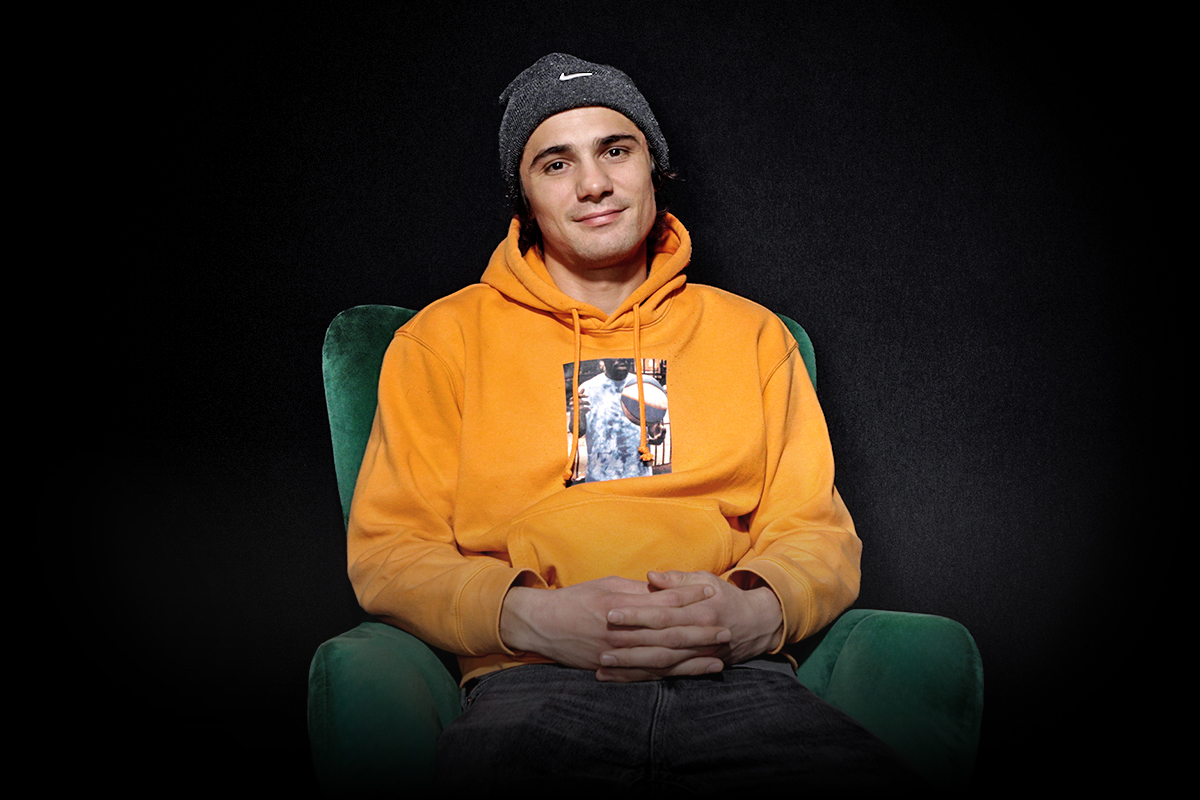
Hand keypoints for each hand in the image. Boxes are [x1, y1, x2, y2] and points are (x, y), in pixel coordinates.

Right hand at [499, 575, 729, 678]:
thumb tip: (663, 589)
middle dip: (699, 631)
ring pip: (662, 659)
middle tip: (725, 628)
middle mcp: (621, 633)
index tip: (710, 590)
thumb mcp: (605, 585)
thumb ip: (635, 590)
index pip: (662, 601)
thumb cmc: (575, 599)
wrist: (542, 625)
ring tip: (718, 656)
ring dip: (693, 658)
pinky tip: (690, 673)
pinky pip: (647, 675)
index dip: (688, 595)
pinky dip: (672, 675)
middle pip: (668, 633)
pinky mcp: (613, 670)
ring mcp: (618, 655)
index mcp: (620, 606)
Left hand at [596, 570, 783, 681]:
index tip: (610, 612)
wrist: (756, 624)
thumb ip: (677, 580)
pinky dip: (640, 678)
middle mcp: (699, 637)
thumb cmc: (724, 597)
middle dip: (628, 644)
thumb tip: (650, 577)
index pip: (663, 614)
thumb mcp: (706, 581)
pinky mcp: (693, 668)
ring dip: (630, 666)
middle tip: (600, 643)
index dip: (637, 614)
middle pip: (659, 642)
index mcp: (699, 611)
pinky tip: (616, 679)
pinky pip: (663, 676)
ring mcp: (697, 656)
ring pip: (660, 664)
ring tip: (602, 664)